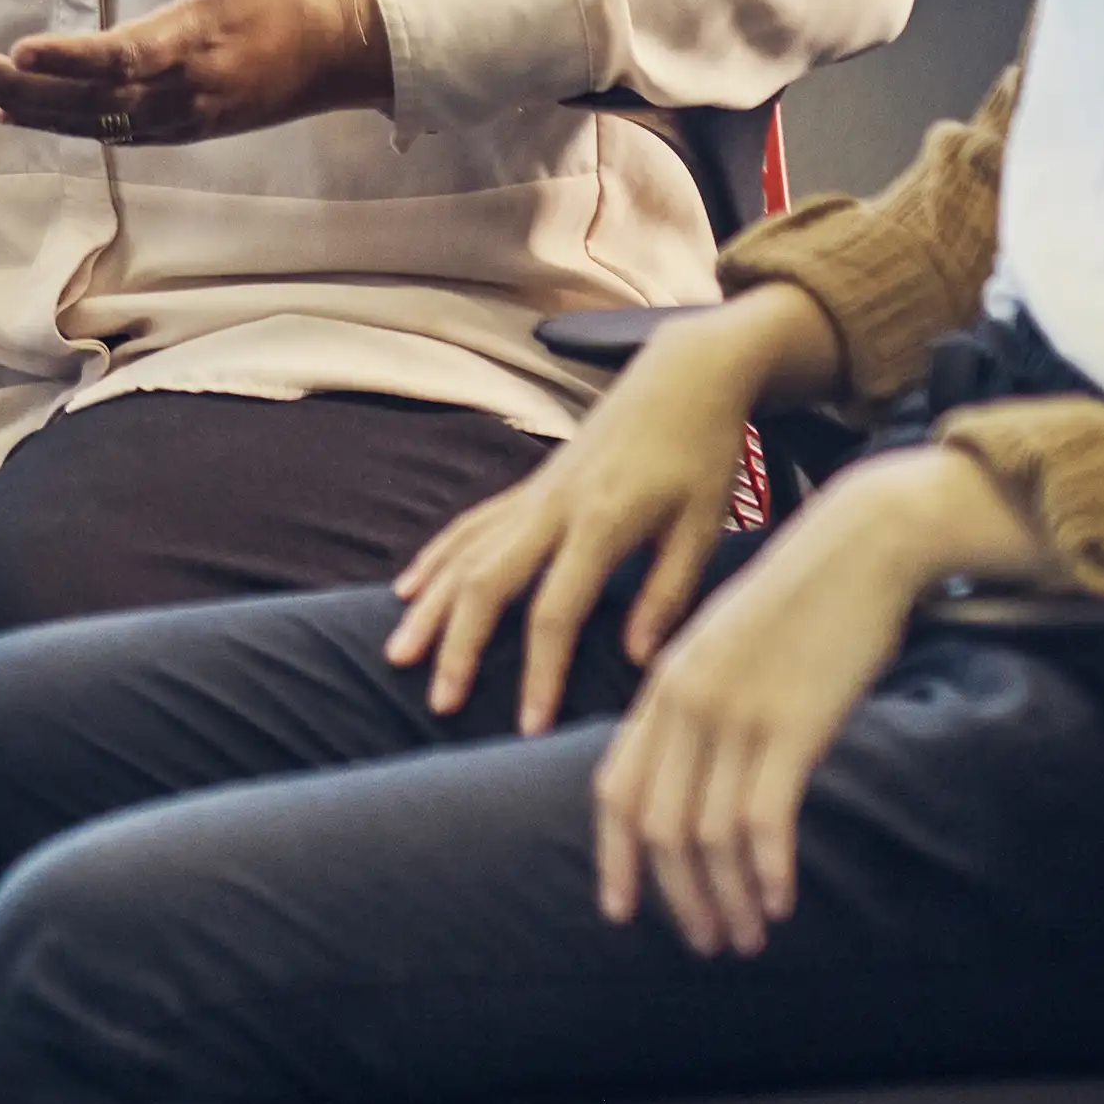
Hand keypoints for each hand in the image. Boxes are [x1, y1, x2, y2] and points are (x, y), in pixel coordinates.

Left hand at [0, 0, 390, 147]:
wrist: (327, 55)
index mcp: (195, 39)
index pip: (124, 55)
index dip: (72, 57)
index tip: (22, 50)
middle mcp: (183, 88)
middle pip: (96, 98)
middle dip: (30, 89)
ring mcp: (180, 117)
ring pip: (98, 123)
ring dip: (35, 111)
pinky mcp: (179, 131)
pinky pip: (113, 135)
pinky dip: (64, 127)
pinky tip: (16, 117)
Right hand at [387, 283, 827, 733]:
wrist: (684, 376)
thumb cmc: (704, 454)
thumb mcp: (703, 528)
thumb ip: (668, 594)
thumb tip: (637, 660)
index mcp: (601, 523)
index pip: (554, 611)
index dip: (538, 672)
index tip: (527, 727)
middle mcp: (553, 507)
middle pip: (486, 582)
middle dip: (457, 645)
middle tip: (438, 702)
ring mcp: (534, 493)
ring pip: (464, 552)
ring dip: (429, 606)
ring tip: (399, 654)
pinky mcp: (530, 484)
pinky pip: (469, 524)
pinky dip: (435, 558)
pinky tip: (408, 589)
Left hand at [589, 447, 1035, 957]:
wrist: (857, 546)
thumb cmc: (797, 603)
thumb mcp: (723, 649)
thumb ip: (695, 707)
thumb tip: (688, 782)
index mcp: (662, 686)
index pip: (615, 789)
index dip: (615, 859)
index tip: (623, 913)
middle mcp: (686, 702)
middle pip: (659, 825)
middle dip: (677, 897)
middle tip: (708, 943)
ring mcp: (736, 711)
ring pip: (710, 834)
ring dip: (727, 897)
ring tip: (749, 936)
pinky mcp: (792, 721)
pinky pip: (765, 818)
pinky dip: (767, 870)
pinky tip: (781, 901)